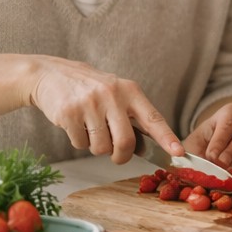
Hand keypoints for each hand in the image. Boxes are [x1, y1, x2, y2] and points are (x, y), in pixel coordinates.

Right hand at [27, 57, 181, 164]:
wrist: (52, 75)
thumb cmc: (91, 89)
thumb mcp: (117, 93)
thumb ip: (133, 117)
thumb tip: (148, 148)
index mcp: (130, 91)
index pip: (154, 118)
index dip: (167, 138)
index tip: (179, 153)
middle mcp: (112, 95)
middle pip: (125, 142)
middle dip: (121, 156)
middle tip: (117, 156)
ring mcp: (90, 104)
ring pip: (101, 147)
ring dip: (97, 148)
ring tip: (91, 129)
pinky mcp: (69, 113)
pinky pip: (80, 144)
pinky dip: (79, 142)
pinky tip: (76, 125)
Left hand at [185, 101, 231, 173]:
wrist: (215, 155)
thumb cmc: (203, 148)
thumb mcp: (193, 146)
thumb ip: (193, 154)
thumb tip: (193, 166)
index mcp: (230, 112)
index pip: (229, 120)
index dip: (221, 139)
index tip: (211, 156)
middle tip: (222, 165)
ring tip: (229, 173)